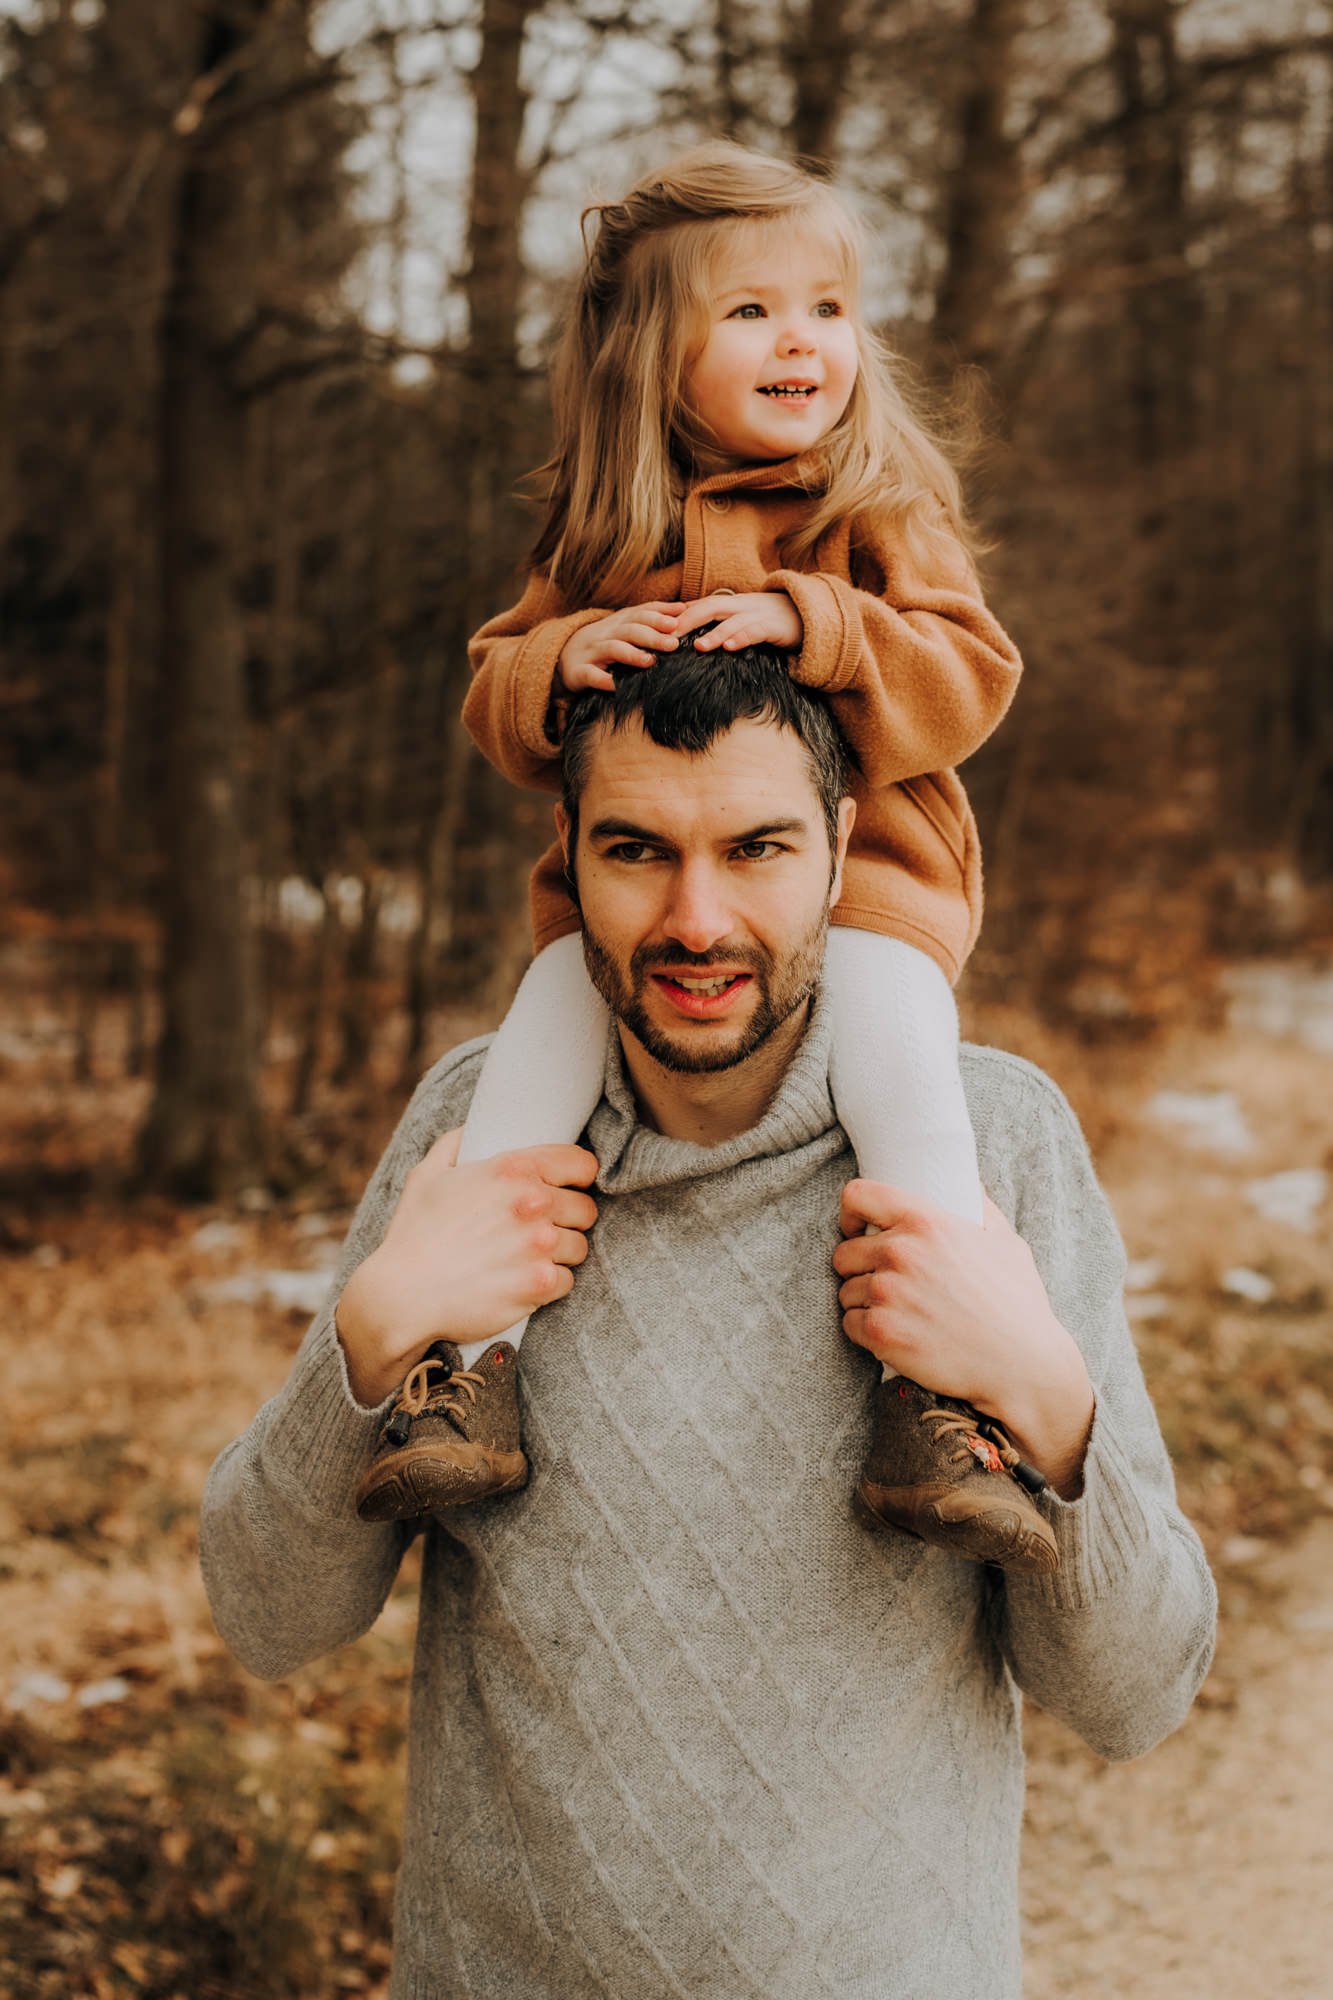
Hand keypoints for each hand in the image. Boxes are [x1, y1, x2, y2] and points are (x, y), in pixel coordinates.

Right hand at [336, 1131, 598, 1405]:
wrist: (402, 1295)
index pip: (581, 1164)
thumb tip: (475, 1127)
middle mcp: (532, 1203)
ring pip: (578, 1247)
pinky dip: (549, 1284)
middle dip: (569, 1219)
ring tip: (531, 1257)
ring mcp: (539, 1245)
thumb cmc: (414, 1234)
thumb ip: (457, 1144)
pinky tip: (524, 1282)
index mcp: (513, 1169)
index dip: (578, 1177)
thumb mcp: (428, 1175)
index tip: (571, 1187)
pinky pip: (566, 1281)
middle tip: (545, 1228)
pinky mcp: (540, 1283)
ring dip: (560, 1253)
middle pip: (585, 1209)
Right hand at [558, 602, 685, 691]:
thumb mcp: (625, 627)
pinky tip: (616, 685)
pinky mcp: (579, 672)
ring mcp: (591, 652)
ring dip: (631, 654)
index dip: (661, 612)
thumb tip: (685, 609)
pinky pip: (591, 675)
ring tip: (649, 661)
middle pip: (630, 630)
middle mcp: (606, 633)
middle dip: (652, 635)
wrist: (562, 657)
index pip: (641, 613)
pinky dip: (603, 680)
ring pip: (612, 649)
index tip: (682, 614)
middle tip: (674, 643)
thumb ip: (650, 620)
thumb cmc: (603, 643)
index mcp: (619, 622)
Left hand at [672, 590, 802, 652]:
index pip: (700, 605)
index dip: (679, 614)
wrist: (807, 616)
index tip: (657, 626)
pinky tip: (729, 648)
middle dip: (688, 620)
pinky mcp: (773, 627)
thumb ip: (718, 624)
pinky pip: (755, 631)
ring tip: (698, 647)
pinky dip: (741, 638)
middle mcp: (741, 606)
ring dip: (713, 633)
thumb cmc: (768, 622)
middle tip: (668, 635)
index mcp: (730, 604)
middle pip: (710, 607)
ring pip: (731, 621)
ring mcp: (757, 615)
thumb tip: (689, 633)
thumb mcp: (741, 620)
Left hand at [832, 1182, 1094, 1497]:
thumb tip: (967, 1183)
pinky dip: (866, 1331)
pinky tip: (894, 1335)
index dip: (849, 1213)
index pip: (858, 1196)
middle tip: (884, 1283)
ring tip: (897, 1313)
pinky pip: (850, 1324)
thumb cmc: (1017, 1302)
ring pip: (846, 1291)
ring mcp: (886, 1293)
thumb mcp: (1004, 1240)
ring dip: (863, 1302)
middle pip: (844, 1253)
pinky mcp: (881, 1333)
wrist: (1023, 1364)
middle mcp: (899, 1252)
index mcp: (925, 1221)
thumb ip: (978, 1207)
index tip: (854, 1228)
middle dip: (858, 1268)